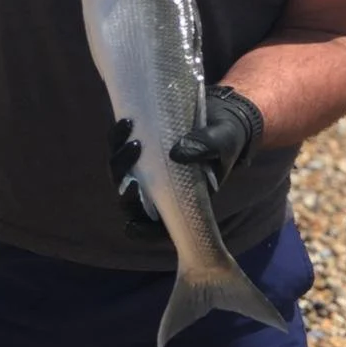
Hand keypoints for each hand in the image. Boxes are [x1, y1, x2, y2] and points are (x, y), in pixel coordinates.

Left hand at [107, 86, 263, 240]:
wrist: (218, 115)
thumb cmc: (226, 138)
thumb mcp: (224, 143)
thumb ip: (207, 147)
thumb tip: (177, 153)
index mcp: (181, 200)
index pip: (157, 227)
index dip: (142, 231)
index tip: (132, 225)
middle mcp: (159, 188)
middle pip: (131, 202)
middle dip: (126, 193)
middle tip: (135, 180)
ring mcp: (146, 168)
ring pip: (120, 175)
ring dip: (119, 161)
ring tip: (132, 139)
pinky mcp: (139, 147)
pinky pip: (119, 147)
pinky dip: (118, 137)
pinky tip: (127, 122)